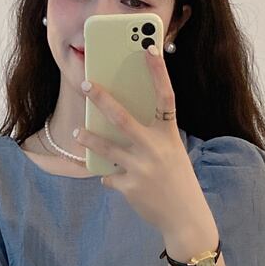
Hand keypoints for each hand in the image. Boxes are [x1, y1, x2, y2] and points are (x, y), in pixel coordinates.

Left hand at [75, 47, 208, 232]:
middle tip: (86, 84)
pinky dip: (109, 177)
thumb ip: (150, 137)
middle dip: (102, 99)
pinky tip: (114, 180)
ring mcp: (141, 169)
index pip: (165, 97)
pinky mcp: (130, 188)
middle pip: (123, 118)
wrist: (185, 217)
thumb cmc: (176, 179)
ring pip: (106, 148)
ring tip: (79, 132)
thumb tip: (115, 122)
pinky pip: (109, 177)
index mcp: (169, 135)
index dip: (158, 71)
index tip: (148, 47)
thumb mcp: (171, 153)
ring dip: (89, 139)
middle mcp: (155, 149)